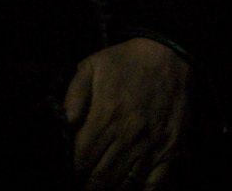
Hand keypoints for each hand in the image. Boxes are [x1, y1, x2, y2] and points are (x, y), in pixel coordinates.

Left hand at [63, 36, 193, 188]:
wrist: (170, 54)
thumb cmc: (126, 62)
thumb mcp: (91, 66)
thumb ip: (73, 96)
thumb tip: (61, 124)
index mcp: (106, 116)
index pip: (80, 160)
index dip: (70, 173)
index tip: (65, 175)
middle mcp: (129, 135)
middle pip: (100, 178)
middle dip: (87, 186)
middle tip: (80, 184)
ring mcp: (151, 145)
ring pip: (125, 185)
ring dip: (110, 190)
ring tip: (100, 187)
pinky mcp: (171, 150)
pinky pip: (154, 184)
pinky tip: (128, 190)